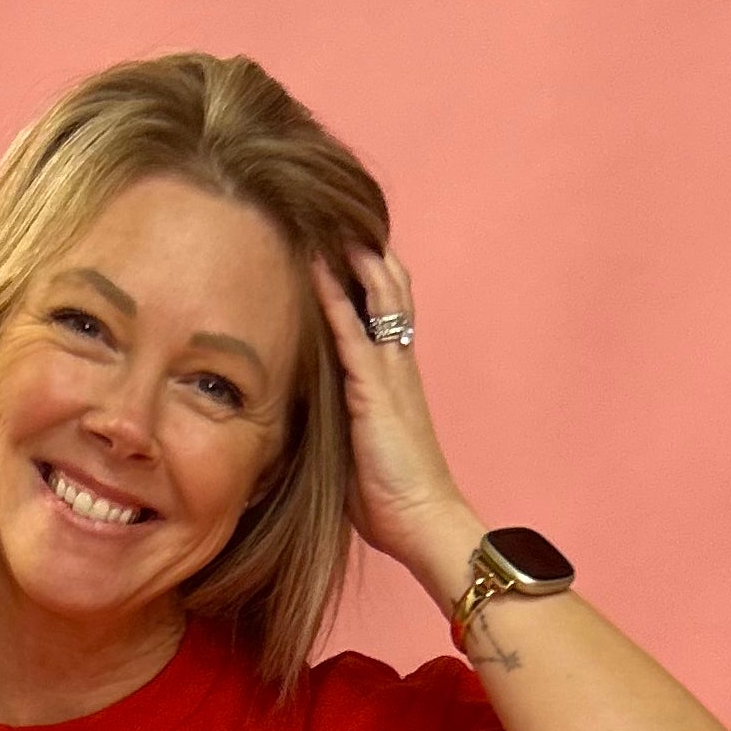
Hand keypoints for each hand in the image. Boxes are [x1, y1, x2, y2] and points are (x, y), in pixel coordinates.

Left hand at [305, 240, 480, 586]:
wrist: (423, 521)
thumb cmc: (391, 499)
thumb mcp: (358, 450)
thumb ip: (340, 422)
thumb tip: (307, 415)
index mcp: (395, 378)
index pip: (386, 311)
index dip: (370, 274)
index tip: (346, 241)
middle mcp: (398, 365)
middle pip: (389, 289)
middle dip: (367, 249)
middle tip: (339, 210)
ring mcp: (389, 374)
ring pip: (378, 297)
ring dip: (354, 256)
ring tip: (330, 216)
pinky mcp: (375, 391)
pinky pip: (352, 332)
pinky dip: (333, 296)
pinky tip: (316, 266)